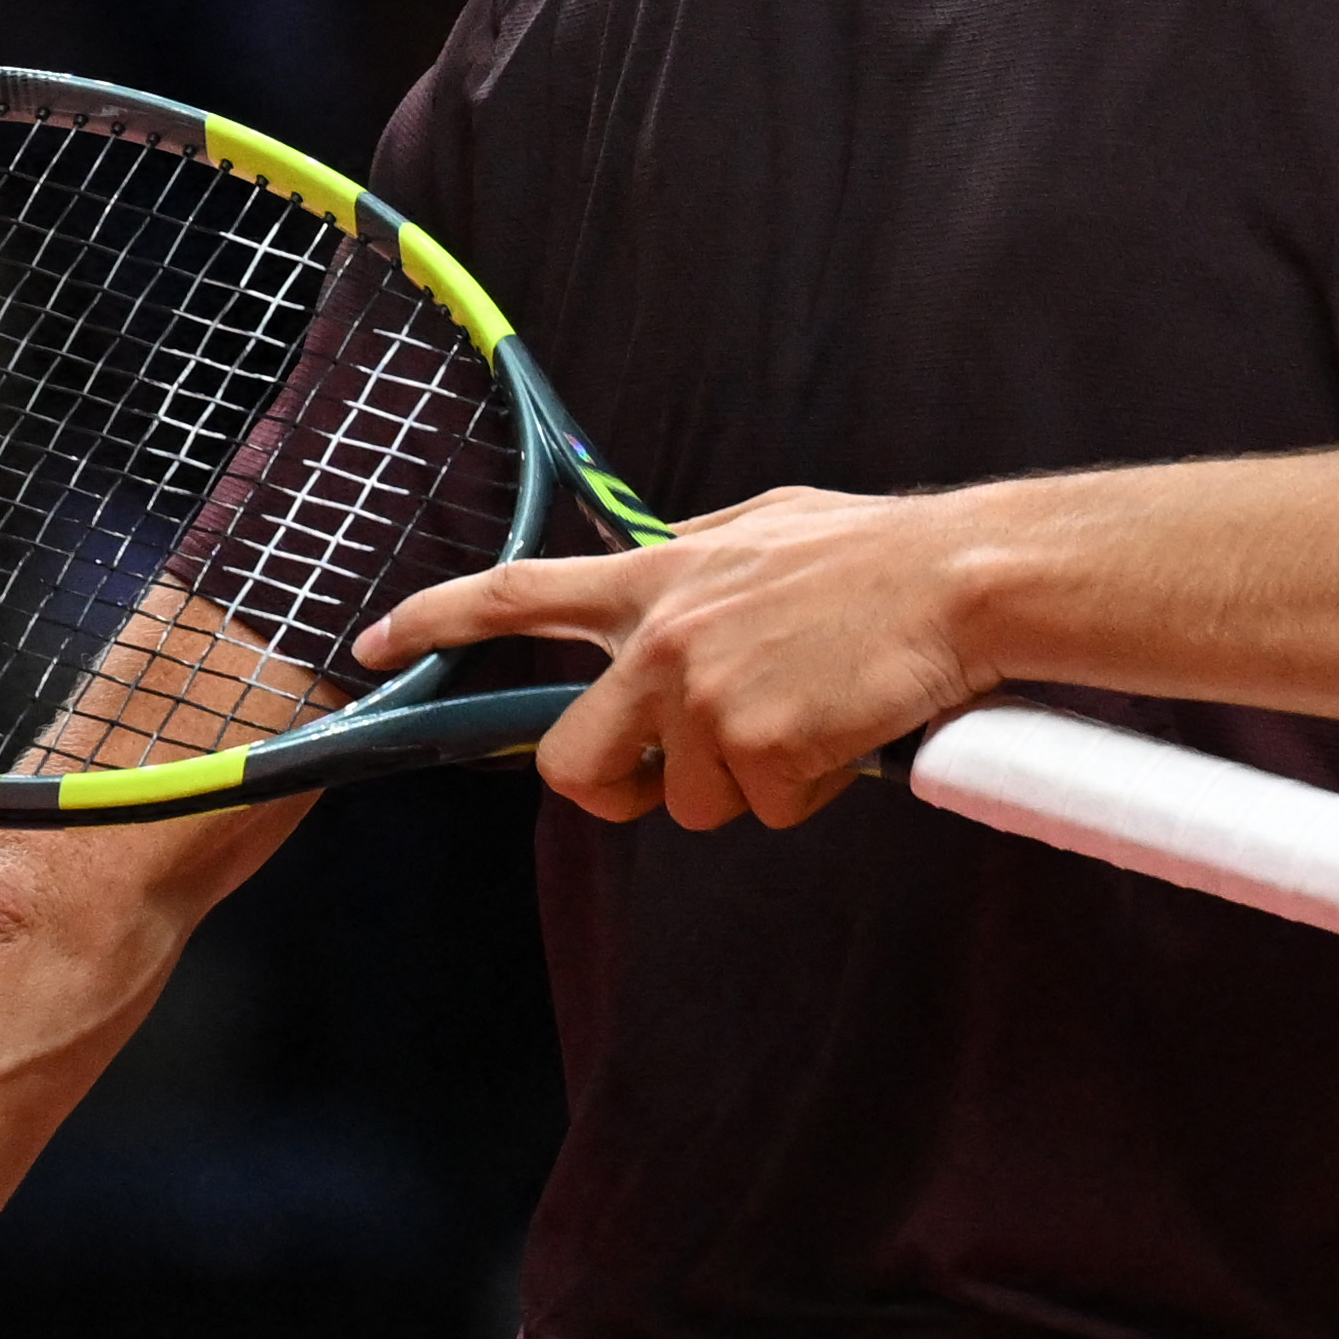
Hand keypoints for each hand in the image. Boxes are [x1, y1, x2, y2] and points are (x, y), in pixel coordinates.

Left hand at [354, 486, 965, 830]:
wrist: (964, 578)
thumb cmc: (883, 556)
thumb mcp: (768, 528)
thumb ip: (697, 556)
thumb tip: (661, 565)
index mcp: (658, 579)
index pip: (514, 593)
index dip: (433, 622)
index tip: (373, 645)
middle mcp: (662, 639)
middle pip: (573, 762)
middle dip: (616, 790)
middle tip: (674, 777)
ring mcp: (706, 697)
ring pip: (689, 801)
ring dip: (750, 783)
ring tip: (813, 716)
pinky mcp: (761, 747)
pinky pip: (763, 810)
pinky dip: (806, 791)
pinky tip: (844, 733)